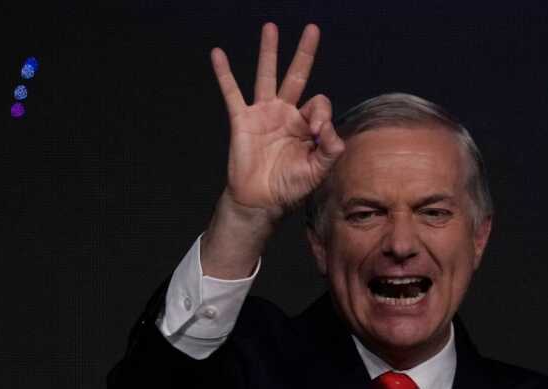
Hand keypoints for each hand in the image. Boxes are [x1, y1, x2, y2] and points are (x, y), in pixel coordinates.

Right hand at [210, 23, 344, 219]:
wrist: (261, 201)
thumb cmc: (290, 188)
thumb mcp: (317, 171)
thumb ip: (329, 150)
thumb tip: (329, 129)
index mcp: (306, 125)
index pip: (318, 104)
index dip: (321, 114)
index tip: (316, 132)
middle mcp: (286, 113)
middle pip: (297, 75)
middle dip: (305, 52)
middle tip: (312, 29)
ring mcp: (263, 114)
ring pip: (267, 75)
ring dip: (269, 51)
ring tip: (270, 28)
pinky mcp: (242, 119)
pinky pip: (231, 92)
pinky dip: (224, 73)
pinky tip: (218, 54)